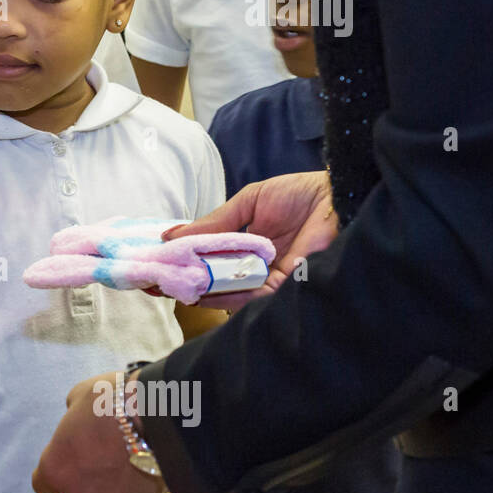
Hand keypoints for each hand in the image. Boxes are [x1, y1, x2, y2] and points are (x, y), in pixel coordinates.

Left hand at [32, 370, 164, 492]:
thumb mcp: (79, 398)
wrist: (155, 414)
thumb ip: (73, 418)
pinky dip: (135, 490)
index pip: (42, 487)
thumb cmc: (107, 402)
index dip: (52, 478)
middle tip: (90, 476)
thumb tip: (78, 422)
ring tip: (120, 472)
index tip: (62, 466)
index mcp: (57, 468)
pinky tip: (143, 469)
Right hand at [164, 170, 335, 310]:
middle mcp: (255, 265)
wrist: (339, 199)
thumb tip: (170, 235)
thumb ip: (212, 222)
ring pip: (226, 292)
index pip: (209, 258)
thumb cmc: (300, 195)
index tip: (154, 263)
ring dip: (197, 291)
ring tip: (169, 287)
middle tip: (153, 282)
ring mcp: (267, 279)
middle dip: (183, 281)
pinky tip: (200, 292)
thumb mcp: (248, 203)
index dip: (181, 261)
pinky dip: (222, 296)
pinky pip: (248, 297)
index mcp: (247, 244)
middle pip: (214, 279)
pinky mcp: (282, 288)